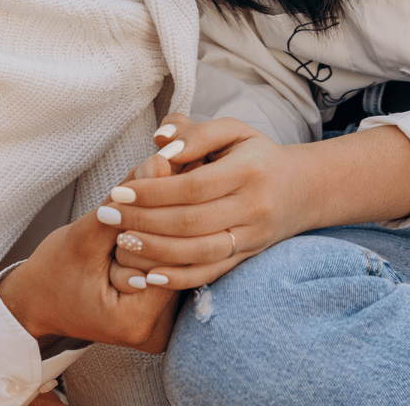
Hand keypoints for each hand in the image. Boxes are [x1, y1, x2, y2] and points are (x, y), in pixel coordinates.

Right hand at [0, 164, 179, 353]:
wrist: (38, 302)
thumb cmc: (54, 272)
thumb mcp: (84, 233)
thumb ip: (125, 202)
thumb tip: (162, 162)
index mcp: (136, 321)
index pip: (173, 255)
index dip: (170, 210)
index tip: (172, 170)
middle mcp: (156, 329)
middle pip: (183, 257)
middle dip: (174, 211)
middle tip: (173, 170)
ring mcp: (161, 322)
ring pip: (182, 257)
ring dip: (173, 219)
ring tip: (167, 185)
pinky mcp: (161, 308)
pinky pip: (175, 263)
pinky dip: (167, 233)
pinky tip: (158, 208)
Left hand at [98, 114, 409, 289]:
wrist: (302, 189)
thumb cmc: (257, 154)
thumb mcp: (233, 131)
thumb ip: (195, 132)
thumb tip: (159, 141)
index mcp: (248, 171)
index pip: (193, 186)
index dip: (153, 191)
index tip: (119, 190)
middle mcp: (253, 208)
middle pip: (190, 223)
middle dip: (143, 221)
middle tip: (107, 214)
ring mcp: (251, 238)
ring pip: (198, 254)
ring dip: (155, 251)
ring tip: (121, 241)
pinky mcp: (246, 259)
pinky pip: (210, 275)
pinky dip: (179, 279)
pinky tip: (149, 275)